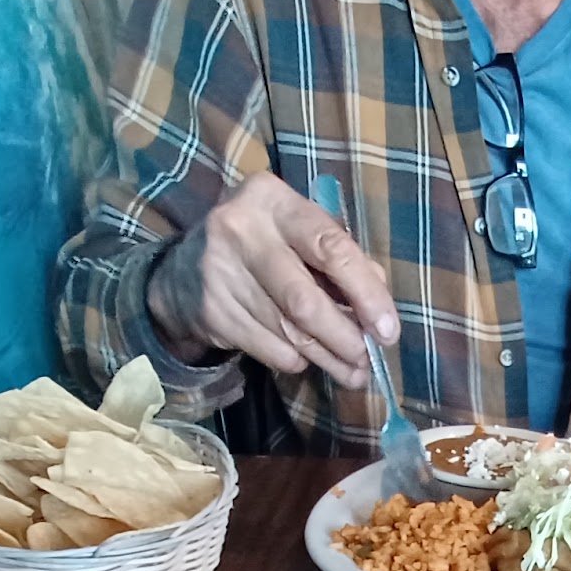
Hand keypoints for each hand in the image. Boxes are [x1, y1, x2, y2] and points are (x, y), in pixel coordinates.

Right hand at [146, 171, 399, 386]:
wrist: (183, 269)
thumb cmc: (264, 247)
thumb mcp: (300, 234)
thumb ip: (344, 261)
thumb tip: (379, 314)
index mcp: (273, 200)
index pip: (330, 247)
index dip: (365, 294)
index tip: (388, 330)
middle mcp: (241, 230)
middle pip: (305, 300)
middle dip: (345, 338)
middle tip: (367, 360)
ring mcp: (220, 272)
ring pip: (289, 332)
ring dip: (327, 358)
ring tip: (351, 370)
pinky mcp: (212, 312)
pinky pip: (270, 350)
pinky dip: (296, 361)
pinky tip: (305, 357)